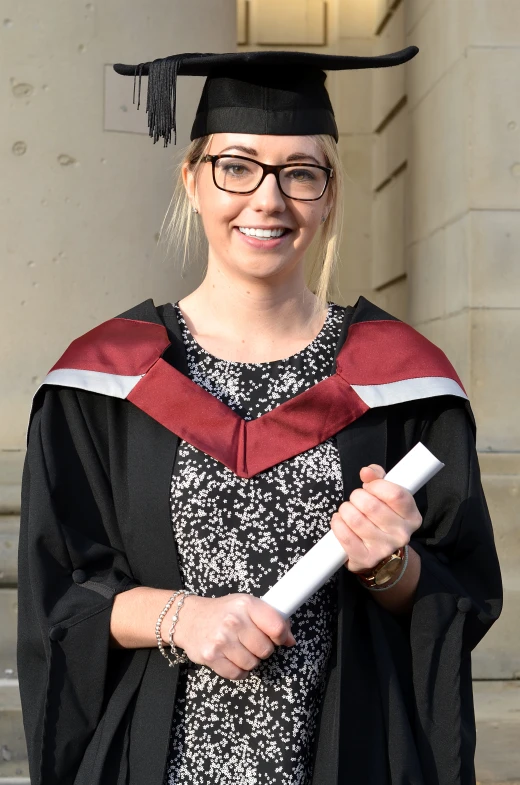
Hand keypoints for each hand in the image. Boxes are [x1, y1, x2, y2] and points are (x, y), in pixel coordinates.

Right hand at [172, 593, 295, 680]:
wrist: (189, 618)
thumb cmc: (223, 612)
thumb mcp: (246, 606)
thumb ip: (270, 619)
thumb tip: (291, 640)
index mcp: (246, 604)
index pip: (276, 627)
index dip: (281, 636)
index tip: (278, 637)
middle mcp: (233, 621)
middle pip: (266, 650)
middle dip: (262, 649)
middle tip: (252, 642)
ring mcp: (221, 639)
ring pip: (252, 664)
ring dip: (249, 660)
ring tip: (239, 648)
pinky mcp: (211, 656)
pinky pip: (237, 674)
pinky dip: (238, 670)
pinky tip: (231, 658)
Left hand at [330, 464, 422, 573]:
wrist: (380, 555)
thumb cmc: (381, 518)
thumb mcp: (386, 496)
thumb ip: (378, 478)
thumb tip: (366, 472)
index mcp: (411, 516)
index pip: (395, 494)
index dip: (376, 485)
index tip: (369, 485)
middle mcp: (401, 534)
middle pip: (371, 505)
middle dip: (357, 496)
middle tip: (357, 499)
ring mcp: (384, 548)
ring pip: (355, 519)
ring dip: (345, 509)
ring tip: (348, 510)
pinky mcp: (365, 558)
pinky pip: (344, 535)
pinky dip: (337, 523)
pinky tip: (341, 521)